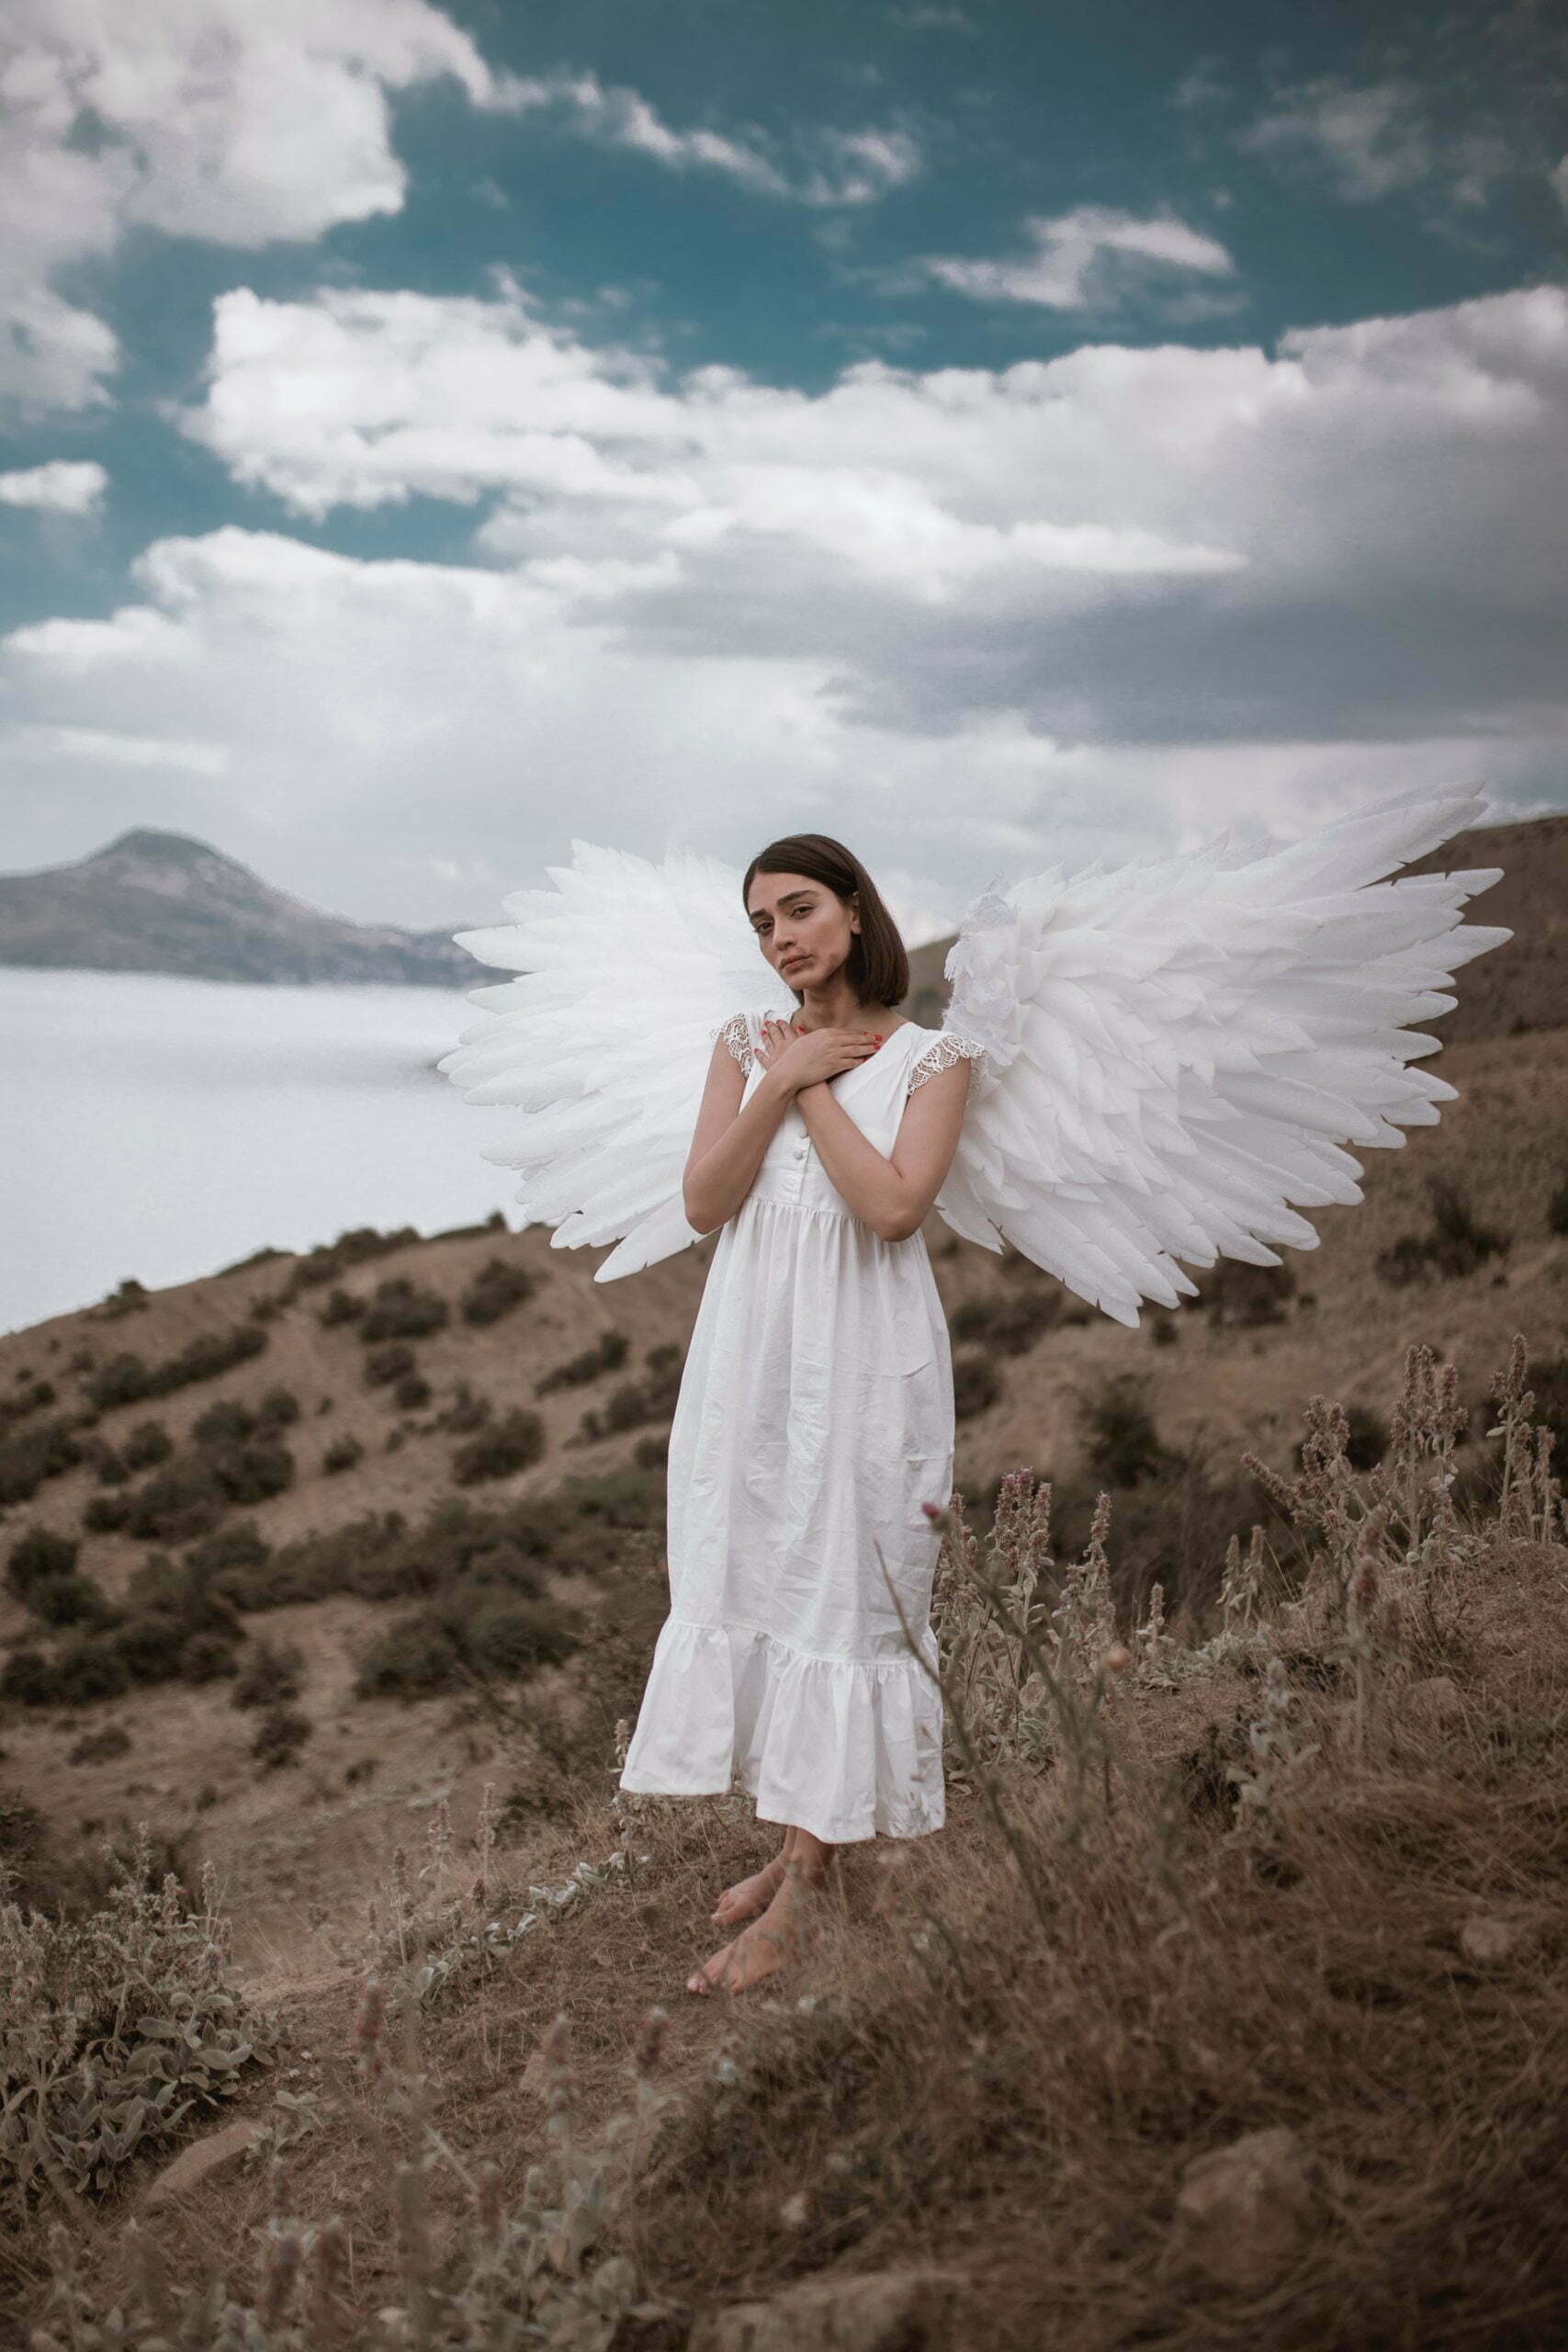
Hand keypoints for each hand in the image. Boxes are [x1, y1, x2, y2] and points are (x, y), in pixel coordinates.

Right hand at [755, 1017, 882, 1093]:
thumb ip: (810, 1035)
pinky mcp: (834, 1065)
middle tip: (878, 1038)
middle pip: (854, 1038)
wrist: (789, 1071)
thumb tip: (807, 1030)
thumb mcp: (802, 1040)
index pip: (846, 1031)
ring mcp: (833, 1053)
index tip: (865, 1033)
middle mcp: (830, 1041)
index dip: (858, 1032)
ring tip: (877, 1048)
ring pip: (856, 1049)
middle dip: (868, 1038)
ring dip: (868, 1049)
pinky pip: (851, 1062)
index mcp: (824, 1033)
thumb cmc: (793, 1057)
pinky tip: (865, 1060)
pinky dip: (859, 1061)